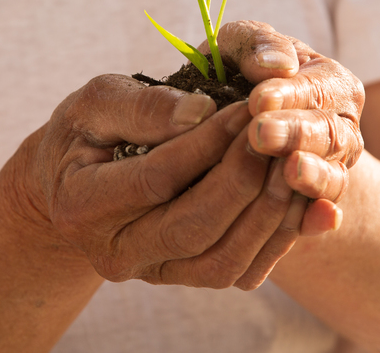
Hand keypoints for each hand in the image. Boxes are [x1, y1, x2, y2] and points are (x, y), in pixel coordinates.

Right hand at [10, 74, 302, 289]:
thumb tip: (199, 112)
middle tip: (277, 135)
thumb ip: (142, 106)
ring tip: (291, 161)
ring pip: (222, 259)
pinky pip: (238, 270)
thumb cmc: (89, 130)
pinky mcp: (183, 277)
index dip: (207, 143)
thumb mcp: (98, 103)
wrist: (79, 177)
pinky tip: (300, 199)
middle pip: (194, 227)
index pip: (156, 179)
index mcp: (82, 206)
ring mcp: (151, 271)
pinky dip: (275, 238)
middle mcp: (114, 252)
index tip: (245, 108)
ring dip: (267, 212)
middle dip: (244, 179)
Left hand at [214, 21, 365, 235]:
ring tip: (290, 171)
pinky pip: (323, 214)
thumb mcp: (238, 50)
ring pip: (334, 175)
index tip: (258, 99)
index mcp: (327, 81)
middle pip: (329, 132)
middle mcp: (340, 126)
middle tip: (260, 134)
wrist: (231, 129)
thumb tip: (276, 64)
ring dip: (314, 175)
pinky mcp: (317, 206)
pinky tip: (317, 219)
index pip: (316, 87)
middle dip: (296, 132)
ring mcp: (333, 168)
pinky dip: (320, 217)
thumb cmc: (235, 76)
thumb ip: (255, 44)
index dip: (289, 94)